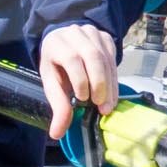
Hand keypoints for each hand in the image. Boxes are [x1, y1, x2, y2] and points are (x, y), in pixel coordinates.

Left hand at [38, 23, 118, 140]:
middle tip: (100, 106)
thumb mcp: (52, 83)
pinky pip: (113, 58)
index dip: (80, 79)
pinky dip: (114, 78)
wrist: (65, 43)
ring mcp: (92, 33)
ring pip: (106, 58)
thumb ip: (58, 105)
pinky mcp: (105, 37)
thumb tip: (57, 133)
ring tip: (107, 105)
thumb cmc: (57, 65)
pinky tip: (111, 94)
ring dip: (109, 84)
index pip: (71, 58)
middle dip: (99, 83)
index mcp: (56, 43)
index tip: (82, 99)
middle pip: (92, 56)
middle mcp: (75, 33)